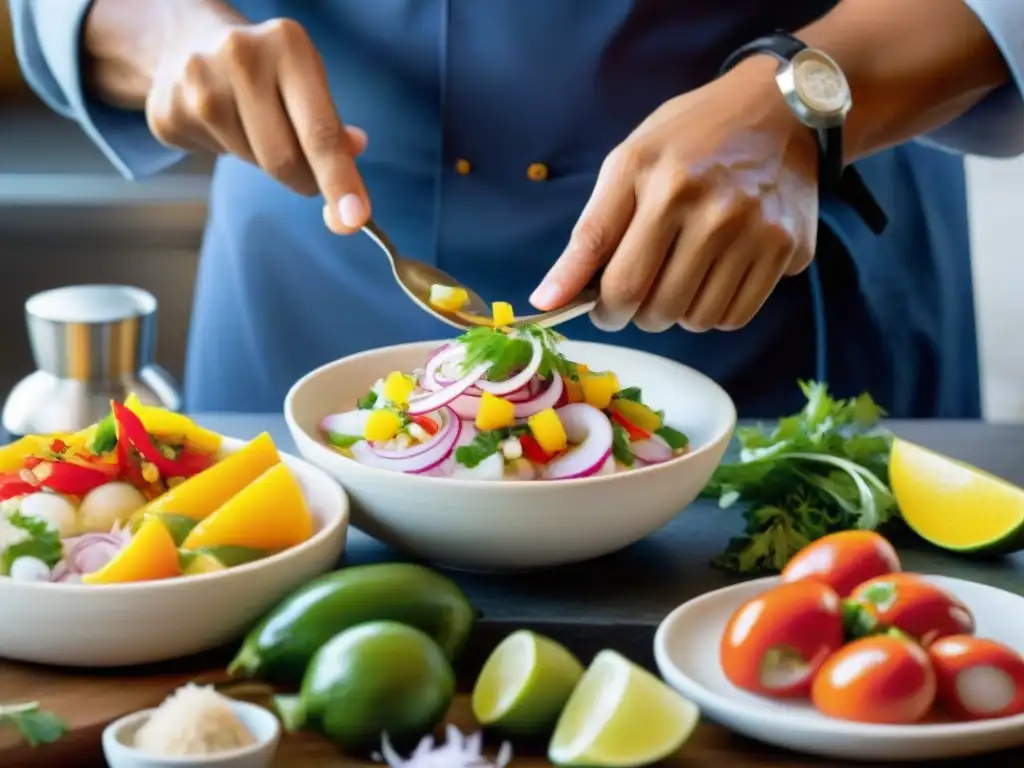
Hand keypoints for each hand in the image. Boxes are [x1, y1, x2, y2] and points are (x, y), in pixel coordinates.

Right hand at [146, 17, 369, 232]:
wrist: (185, 38)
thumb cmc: (265, 67)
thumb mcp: (306, 77)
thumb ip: (331, 123)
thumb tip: (352, 153)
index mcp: (287, 45)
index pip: (320, 132)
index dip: (339, 180)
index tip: (354, 219)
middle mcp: (240, 58)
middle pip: (284, 160)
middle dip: (304, 180)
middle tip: (307, 175)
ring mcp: (197, 85)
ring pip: (251, 163)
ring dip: (263, 160)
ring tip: (252, 122)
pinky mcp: (167, 113)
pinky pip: (216, 159)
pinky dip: (228, 151)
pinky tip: (221, 122)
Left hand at [530, 59, 819, 332]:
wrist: (776, 107)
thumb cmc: (688, 137)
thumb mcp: (627, 166)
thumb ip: (588, 236)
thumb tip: (545, 301)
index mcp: (662, 185)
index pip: (620, 282)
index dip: (603, 311)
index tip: (600, 311)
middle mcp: (712, 210)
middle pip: (657, 309)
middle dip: (638, 312)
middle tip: (641, 289)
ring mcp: (756, 231)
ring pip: (696, 320)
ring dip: (678, 312)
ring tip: (678, 276)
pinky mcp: (788, 248)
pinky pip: (736, 316)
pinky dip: (715, 311)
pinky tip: (712, 278)